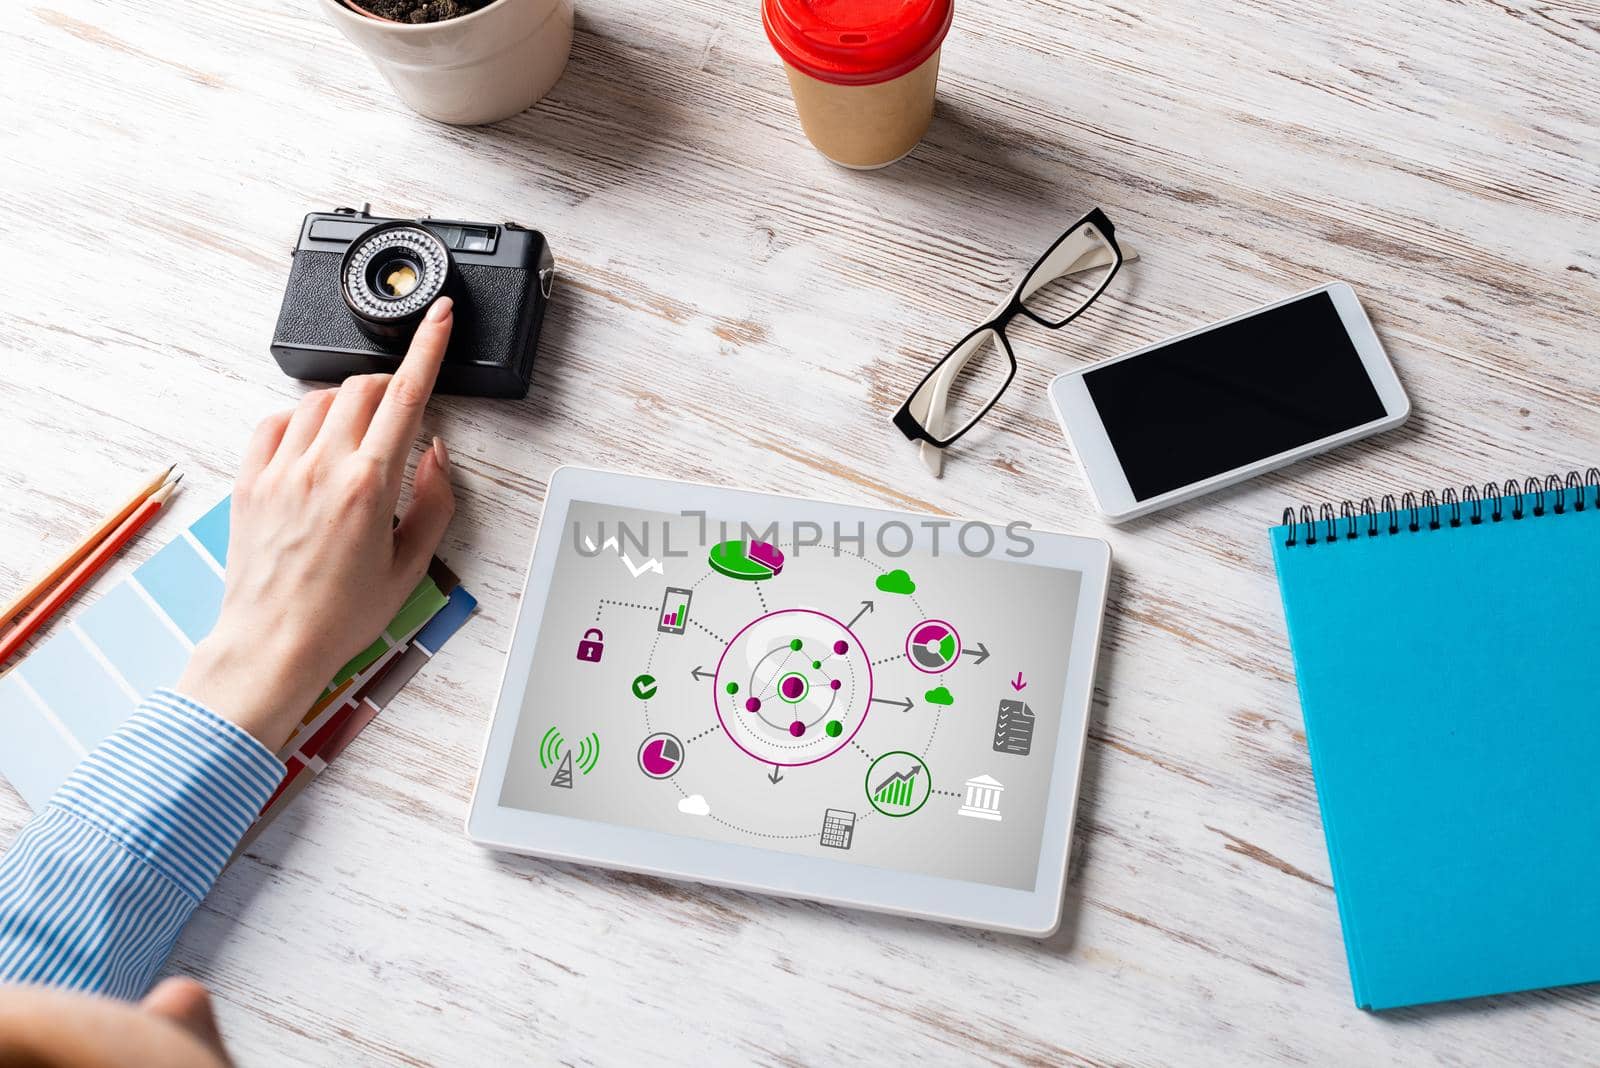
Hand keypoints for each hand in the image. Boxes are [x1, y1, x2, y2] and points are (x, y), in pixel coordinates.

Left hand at [178, 297, 456, 750]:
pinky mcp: (250, 480)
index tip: (439, 316)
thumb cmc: (340, 617)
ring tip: (357, 440)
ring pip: (319, 399)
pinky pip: (275, 422)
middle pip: (362, 387)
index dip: (428, 348)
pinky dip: (301, 420)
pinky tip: (313, 447)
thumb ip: (434, 502)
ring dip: (347, 403)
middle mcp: (322, 468)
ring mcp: (280, 470)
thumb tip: (435, 455)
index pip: (406, 395)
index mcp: (369, 486)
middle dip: (389, 385)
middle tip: (400, 411)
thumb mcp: (412, 566)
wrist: (272, 644)